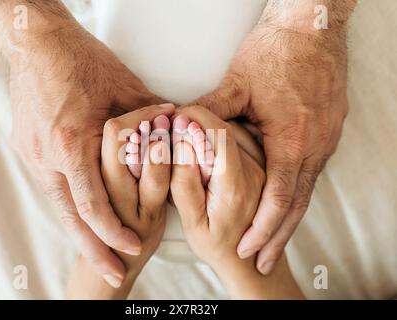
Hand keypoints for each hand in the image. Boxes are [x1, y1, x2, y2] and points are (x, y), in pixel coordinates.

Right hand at [9, 18, 163, 284]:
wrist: (37, 43)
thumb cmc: (82, 61)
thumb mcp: (124, 88)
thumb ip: (150, 116)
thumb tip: (175, 127)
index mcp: (72, 144)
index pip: (93, 204)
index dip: (112, 233)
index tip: (131, 249)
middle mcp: (48, 156)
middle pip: (69, 218)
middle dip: (91, 251)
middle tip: (110, 274)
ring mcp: (33, 154)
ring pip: (58, 205)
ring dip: (80, 230)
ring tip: (97, 252)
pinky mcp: (27, 148)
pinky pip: (52, 185)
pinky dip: (70, 204)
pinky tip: (83, 214)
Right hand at [170, 106, 301, 298]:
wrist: (246, 259)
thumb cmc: (215, 243)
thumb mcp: (192, 221)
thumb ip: (184, 183)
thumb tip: (182, 142)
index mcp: (237, 185)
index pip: (220, 136)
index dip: (197, 117)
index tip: (177, 113)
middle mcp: (257, 172)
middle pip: (227, 129)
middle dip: (200, 119)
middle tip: (178, 124)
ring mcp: (263, 167)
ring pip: (236, 129)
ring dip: (212, 124)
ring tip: (190, 136)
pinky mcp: (263, 165)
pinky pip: (243, 137)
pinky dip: (223, 132)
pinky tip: (209, 144)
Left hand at [194, 1, 354, 273]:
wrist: (312, 28)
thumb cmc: (276, 54)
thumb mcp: (237, 83)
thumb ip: (208, 112)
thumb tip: (180, 128)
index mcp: (291, 139)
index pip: (278, 199)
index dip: (263, 229)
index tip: (249, 249)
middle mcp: (314, 146)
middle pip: (297, 206)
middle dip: (279, 238)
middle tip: (264, 262)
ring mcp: (326, 141)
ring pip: (306, 192)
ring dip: (289, 220)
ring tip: (275, 243)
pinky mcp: (329, 132)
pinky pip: (311, 174)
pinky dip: (297, 195)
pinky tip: (285, 204)